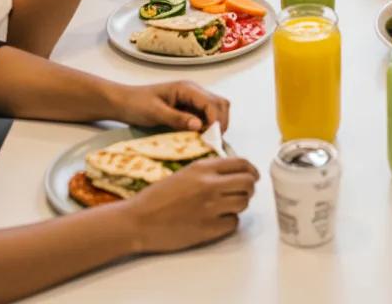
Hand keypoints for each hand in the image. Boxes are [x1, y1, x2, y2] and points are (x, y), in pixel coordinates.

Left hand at [111, 80, 230, 133]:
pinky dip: (208, 125)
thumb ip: (177, 118)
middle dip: (221, 122)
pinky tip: (201, 137)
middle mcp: (194, 91)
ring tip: (208, 140)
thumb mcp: (155, 113)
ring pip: (216, 108)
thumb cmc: (136, 104)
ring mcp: (192, 98)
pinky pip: (206, 114)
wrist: (122, 102)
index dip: (215, 120)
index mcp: (186, 89)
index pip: (211, 102)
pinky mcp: (189, 107)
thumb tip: (199, 126)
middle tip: (213, 141)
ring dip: (217, 123)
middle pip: (220, 103)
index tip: (212, 138)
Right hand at [125, 156, 258, 253]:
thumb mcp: (185, 173)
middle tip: (243, 193)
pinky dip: (229, 222)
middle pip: (248, 183)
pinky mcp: (208, 229)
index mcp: (204, 168)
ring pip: (243, 203)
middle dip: (249, 188)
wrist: (138, 221)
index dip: (251, 170)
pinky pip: (233, 223)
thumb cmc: (158, 197)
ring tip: (227, 206)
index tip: (253, 175)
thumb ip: (209, 171)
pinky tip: (218, 220)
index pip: (242, 163)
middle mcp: (210, 185)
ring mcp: (210, 207)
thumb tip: (234, 174)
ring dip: (239, 205)